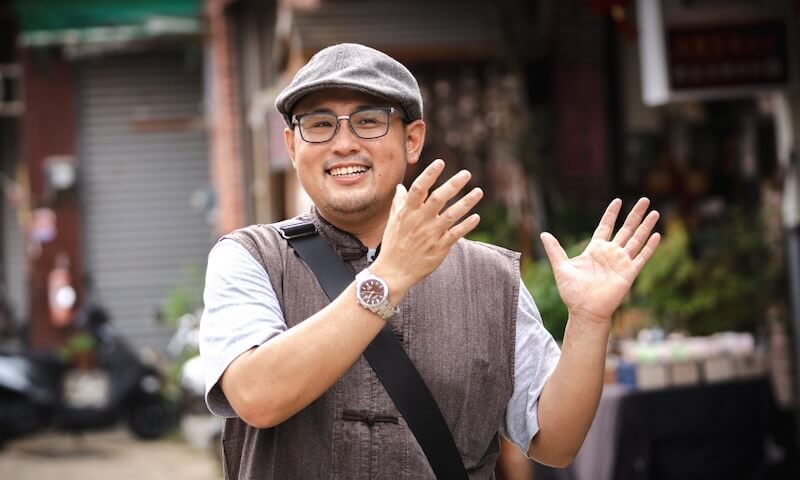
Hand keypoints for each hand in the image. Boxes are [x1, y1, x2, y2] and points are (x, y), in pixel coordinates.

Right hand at [372, 159, 482, 298]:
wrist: (393, 272)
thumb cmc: (393, 245)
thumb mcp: (393, 222)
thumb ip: (400, 203)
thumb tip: (401, 187)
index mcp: (408, 212)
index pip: (419, 189)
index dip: (430, 174)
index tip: (440, 162)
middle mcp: (420, 221)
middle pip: (439, 198)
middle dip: (453, 184)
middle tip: (466, 173)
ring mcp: (431, 234)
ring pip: (452, 215)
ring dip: (466, 202)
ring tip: (478, 192)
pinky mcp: (440, 247)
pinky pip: (456, 234)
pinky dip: (467, 225)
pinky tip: (476, 216)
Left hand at [540, 198, 660, 324]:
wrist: (584, 310)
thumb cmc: (572, 292)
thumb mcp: (561, 266)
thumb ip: (554, 249)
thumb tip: (543, 233)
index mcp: (595, 250)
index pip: (605, 227)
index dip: (611, 214)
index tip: (617, 201)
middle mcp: (610, 253)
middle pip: (626, 229)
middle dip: (635, 214)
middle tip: (644, 200)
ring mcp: (621, 262)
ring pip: (636, 239)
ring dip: (646, 226)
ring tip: (655, 212)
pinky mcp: (629, 273)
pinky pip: (641, 257)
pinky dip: (649, 246)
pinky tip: (657, 234)